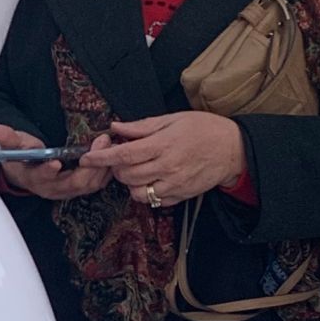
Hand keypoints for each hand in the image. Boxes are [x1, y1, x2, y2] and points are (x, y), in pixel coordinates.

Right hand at [0, 122, 113, 200]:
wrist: (28, 172)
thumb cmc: (22, 156)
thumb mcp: (13, 145)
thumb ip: (7, 137)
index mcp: (34, 179)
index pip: (41, 178)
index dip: (47, 171)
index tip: (55, 161)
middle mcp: (52, 189)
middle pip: (73, 184)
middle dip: (89, 164)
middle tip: (100, 142)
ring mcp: (68, 191)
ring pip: (88, 185)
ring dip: (101, 166)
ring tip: (108, 144)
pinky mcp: (80, 189)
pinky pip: (96, 184)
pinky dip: (106, 171)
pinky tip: (112, 155)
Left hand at [102, 112, 246, 205]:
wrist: (233, 150)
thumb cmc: (203, 129)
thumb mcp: (173, 119)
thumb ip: (142, 126)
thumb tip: (116, 127)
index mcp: (163, 144)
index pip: (124, 155)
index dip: (102, 158)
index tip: (86, 158)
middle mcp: (167, 167)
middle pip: (127, 175)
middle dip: (115, 168)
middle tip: (119, 158)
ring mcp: (174, 184)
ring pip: (138, 192)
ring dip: (130, 182)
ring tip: (137, 170)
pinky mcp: (180, 196)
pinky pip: (153, 201)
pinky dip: (146, 193)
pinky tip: (151, 179)